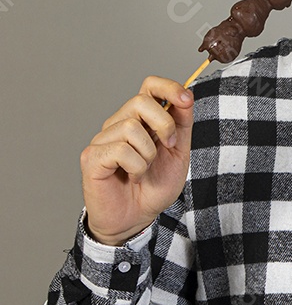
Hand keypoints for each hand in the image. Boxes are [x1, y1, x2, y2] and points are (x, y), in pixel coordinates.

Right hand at [80, 76, 193, 244]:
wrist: (136, 218)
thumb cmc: (153, 187)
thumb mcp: (178, 154)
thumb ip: (181, 125)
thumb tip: (186, 97)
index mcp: (140, 119)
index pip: (149, 86)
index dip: (168, 87)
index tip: (186, 100)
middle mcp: (118, 123)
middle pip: (140, 100)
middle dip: (164, 124)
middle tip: (169, 147)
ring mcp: (103, 139)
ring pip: (131, 127)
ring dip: (149, 154)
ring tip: (144, 170)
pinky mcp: (92, 157)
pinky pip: (120, 150)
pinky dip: (136, 167)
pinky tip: (133, 177)